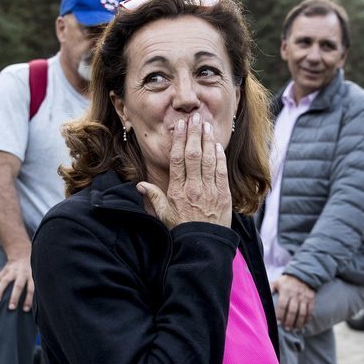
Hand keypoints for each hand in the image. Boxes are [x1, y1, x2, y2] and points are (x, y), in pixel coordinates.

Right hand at [0, 251, 33, 310]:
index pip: (31, 288)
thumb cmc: (31, 270)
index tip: (25, 309)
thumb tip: (38, 305)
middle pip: (18, 286)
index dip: (29, 299)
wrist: (21, 254)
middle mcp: (21, 273)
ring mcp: (11, 271)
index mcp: (31, 276)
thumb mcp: (36, 275)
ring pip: (5, 281)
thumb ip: (35, 286)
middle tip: (11, 308)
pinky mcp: (4, 270)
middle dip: (14, 297)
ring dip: (0, 291)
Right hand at [137, 112, 231, 229]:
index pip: (177, 160)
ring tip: (206, 125)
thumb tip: (139, 185)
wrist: (202, 246)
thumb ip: (153, 197)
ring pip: (209, 160)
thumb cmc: (181, 230)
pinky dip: (220, 157)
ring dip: (207, 140)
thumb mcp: (163, 215)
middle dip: (194, 134)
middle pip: (193, 155)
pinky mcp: (223, 195)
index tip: (180, 126)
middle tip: (195, 117)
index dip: (179, 140)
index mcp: (177, 191)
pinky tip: (217, 145)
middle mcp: (194, 188)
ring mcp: (210, 191)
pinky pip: (221, 171)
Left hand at [271, 274, 314, 330]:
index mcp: (286, 291)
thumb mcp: (276, 282)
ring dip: (299, 322)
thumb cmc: (286, 281)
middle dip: (289, 321)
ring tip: (295, 329)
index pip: (282, 305)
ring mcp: (304, 297)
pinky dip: (307, 319)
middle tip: (287, 329)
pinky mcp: (311, 299)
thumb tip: (261, 297)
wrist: (302, 274)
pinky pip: (310, 311)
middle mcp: (295, 295)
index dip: (280, 315)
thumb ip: (269, 289)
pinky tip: (304, 325)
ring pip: (302, 312)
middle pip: (292, 311)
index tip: (278, 323)